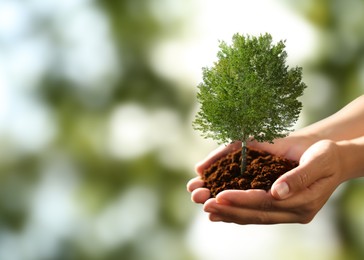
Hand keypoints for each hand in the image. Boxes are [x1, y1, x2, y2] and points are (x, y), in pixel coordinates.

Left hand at [187, 138, 344, 223]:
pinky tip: (219, 212)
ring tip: (205, 207)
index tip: (220, 195)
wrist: (333, 158)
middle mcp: (293, 211)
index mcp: (304, 202)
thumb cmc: (327, 154)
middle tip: (204, 202)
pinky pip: (255, 212)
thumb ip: (299, 176)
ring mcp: (286, 211)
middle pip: (256, 213)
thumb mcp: (319, 160)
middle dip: (228, 209)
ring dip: (228, 212)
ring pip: (253, 216)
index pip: (267, 203)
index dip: (242, 200)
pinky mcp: (279, 205)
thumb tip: (276, 192)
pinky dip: (236, 212)